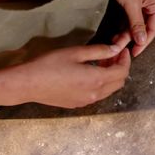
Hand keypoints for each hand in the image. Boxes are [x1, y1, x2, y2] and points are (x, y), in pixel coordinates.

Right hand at [9, 44, 131, 107]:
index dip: (126, 59)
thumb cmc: (49, 65)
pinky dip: (100, 84)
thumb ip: (99, 51)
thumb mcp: (76, 52)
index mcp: (97, 80)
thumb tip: (116, 49)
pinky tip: (89, 73)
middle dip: (120, 68)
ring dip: (110, 76)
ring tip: (100, 62)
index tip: (122, 50)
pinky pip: (97, 95)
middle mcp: (95, 94)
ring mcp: (86, 102)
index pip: (122, 71)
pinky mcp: (77, 104)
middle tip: (112, 54)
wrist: (28, 84)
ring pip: (109, 90)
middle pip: (119, 83)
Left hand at [109, 0, 154, 55]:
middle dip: (132, 38)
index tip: (134, 53)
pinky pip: (129, 19)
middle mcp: (153, 4)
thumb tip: (141, 41)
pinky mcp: (132, 2)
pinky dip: (123, 27)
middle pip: (144, 28)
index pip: (153, 29)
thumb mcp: (130, 4)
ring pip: (135, 25)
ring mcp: (142, 3)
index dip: (144, 42)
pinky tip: (115, 33)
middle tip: (119, 47)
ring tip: (115, 41)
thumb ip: (136, 24)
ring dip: (126, 34)